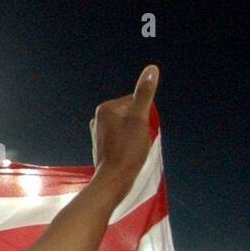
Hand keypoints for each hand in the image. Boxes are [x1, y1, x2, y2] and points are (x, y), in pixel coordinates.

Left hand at [89, 64, 158, 196]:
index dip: (145, 116)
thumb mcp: (140, 119)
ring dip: (135, 136)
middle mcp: (98, 119)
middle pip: (131, 114)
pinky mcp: (101, 146)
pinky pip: (121, 139)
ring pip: (127, 127)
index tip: (141, 131)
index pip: (136, 101)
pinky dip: (127, 145)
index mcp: (106, 108)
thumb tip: (151, 68)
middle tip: (137, 142)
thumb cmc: (127, 151)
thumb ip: (144, 94)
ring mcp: (98, 133)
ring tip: (133, 149)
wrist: (113, 181)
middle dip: (139, 126)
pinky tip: (127, 155)